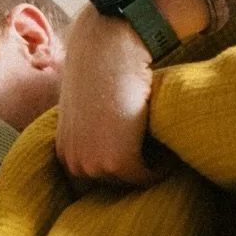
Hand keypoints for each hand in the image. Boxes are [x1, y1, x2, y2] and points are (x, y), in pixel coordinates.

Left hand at [54, 3, 158, 187]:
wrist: (109, 51)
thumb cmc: (100, 72)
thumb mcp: (86, 110)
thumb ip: (91, 134)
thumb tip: (111, 146)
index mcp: (64, 152)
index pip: (92, 182)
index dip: (116, 173)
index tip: (138, 164)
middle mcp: (74, 163)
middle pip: (112, 185)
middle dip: (132, 173)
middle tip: (155, 159)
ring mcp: (94, 165)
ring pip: (129, 181)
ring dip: (147, 170)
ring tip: (162, 153)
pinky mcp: (119, 162)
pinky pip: (146, 177)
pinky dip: (162, 169)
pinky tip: (170, 154)